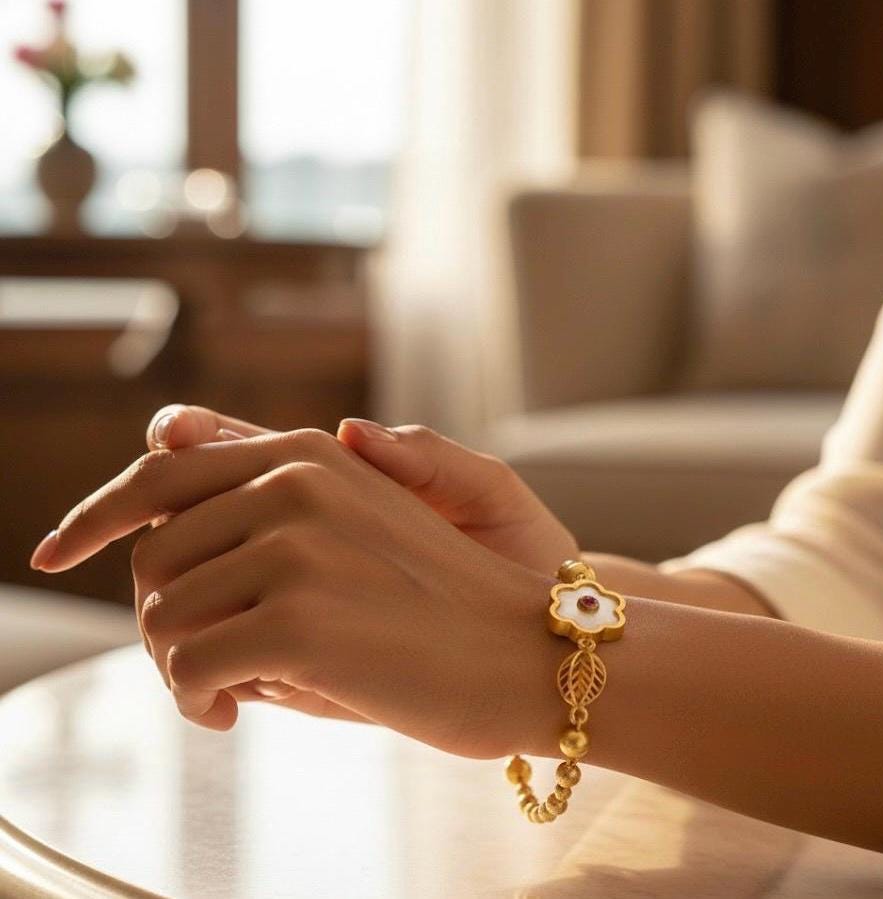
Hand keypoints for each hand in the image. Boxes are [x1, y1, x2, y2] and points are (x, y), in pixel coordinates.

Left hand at [30, 428, 560, 757]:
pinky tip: (233, 714)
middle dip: (156, 617)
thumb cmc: (439, 603)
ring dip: (177, 664)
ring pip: (158, 613)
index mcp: (305, 455)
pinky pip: (187, 666)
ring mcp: (297, 544)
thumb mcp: (355, 528)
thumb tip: (159, 505)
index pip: (159, 470)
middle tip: (197, 665)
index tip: (53, 551)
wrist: (528, 652)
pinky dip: (195, 700)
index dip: (93, 514)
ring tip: (225, 690)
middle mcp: (295, 481)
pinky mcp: (300, 618)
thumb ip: (266, 508)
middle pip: (149, 553)